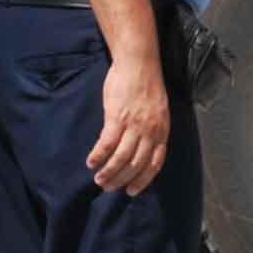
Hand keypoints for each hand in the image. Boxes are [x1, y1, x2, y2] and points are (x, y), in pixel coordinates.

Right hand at [90, 53, 170, 195]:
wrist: (139, 63)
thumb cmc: (147, 84)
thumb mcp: (158, 111)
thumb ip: (152, 129)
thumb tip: (141, 146)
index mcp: (162, 131)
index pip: (154, 164)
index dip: (142, 180)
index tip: (131, 190)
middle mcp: (150, 132)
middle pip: (136, 165)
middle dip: (121, 180)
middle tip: (108, 187)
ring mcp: (134, 125)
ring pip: (121, 159)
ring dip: (108, 172)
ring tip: (99, 180)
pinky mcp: (117, 117)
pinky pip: (106, 144)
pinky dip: (98, 156)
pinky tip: (91, 162)